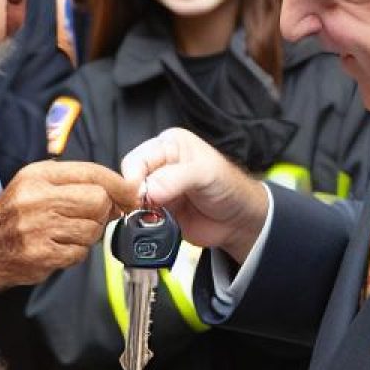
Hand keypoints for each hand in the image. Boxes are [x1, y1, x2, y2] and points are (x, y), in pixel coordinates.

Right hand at [0, 159, 137, 286]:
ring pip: (93, 229)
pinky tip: (57, 248)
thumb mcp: (32, 185)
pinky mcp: (41, 255)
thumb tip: (118, 190)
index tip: (130, 193)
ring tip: (67, 233)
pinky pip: (80, 254)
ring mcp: (38, 228)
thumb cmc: (10, 219)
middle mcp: (36, 198)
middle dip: (103, 211)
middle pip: (98, 200)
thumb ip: (71, 182)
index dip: (118, 184)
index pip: (91, 172)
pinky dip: (75, 253)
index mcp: (36, 176)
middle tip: (91, 217)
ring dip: (88, 235)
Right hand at [120, 128, 269, 263]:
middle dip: (135, 195)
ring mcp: (157, 190)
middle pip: (130, 179)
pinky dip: (144, 223)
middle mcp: (160, 165)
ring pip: (131, 200)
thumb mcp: (206, 174)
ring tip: (156, 216)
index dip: (134, 177)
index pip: (137, 158)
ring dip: (139, 211)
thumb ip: (176, 178)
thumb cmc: (230, 188)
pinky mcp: (157, 212)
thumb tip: (149, 190)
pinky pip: (139, 218)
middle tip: (148, 206)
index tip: (140, 195)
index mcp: (169, 145)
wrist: (239, 221)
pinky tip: (157, 224)